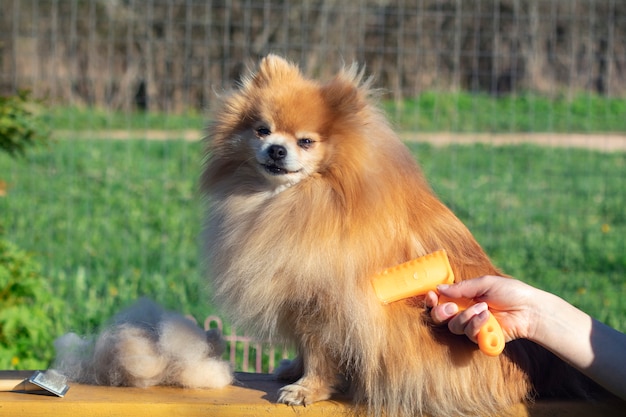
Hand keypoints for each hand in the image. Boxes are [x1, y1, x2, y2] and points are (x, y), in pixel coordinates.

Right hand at [424, 275, 541, 344]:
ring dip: (466, 316)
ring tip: (483, 308)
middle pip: (440, 317)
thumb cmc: (510, 292)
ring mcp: (472, 326)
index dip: (432, 300)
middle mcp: (464, 312)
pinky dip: (476, 325)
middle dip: (442, 312)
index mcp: (463, 297)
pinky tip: (488, 317)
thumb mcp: (484, 283)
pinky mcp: (480, 338)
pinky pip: (469, 334)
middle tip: (452, 307)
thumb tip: (438, 288)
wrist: (529, 309)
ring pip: (454, 327)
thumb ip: (461, 287)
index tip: (431, 296)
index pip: (440, 300)